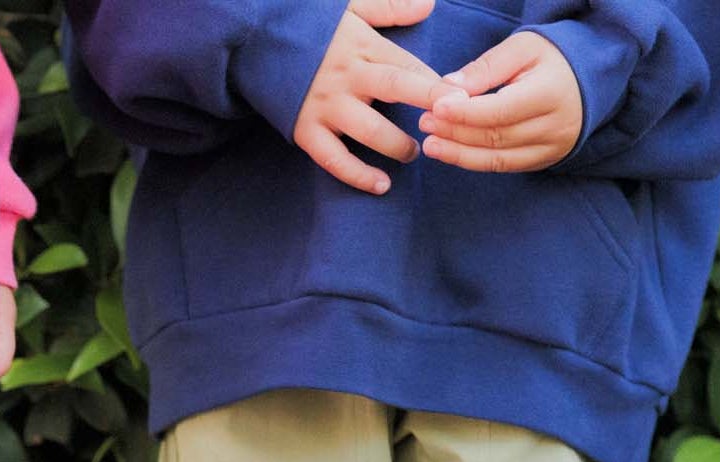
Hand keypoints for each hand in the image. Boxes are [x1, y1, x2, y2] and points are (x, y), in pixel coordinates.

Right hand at [294, 0, 454, 194]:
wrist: (255, 42)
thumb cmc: (309, 27)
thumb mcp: (349, 7)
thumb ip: (389, 7)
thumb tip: (429, 5)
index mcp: (362, 46)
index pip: (408, 64)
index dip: (436, 82)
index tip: (464, 97)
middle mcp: (347, 76)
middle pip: (394, 89)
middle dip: (426, 104)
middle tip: (451, 122)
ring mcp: (326, 106)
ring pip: (369, 131)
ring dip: (396, 145)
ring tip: (413, 153)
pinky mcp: (306, 131)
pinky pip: (335, 160)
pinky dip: (358, 175)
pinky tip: (381, 185)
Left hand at [418, 32, 581, 172]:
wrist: (586, 78)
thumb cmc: (550, 58)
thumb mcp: (522, 49)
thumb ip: (486, 67)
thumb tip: (448, 87)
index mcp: (551, 94)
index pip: (500, 111)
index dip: (465, 113)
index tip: (435, 108)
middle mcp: (554, 127)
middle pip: (495, 137)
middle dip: (455, 132)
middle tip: (425, 123)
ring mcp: (551, 148)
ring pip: (496, 158)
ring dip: (458, 153)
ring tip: (430, 143)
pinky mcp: (543, 160)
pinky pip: (503, 167)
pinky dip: (474, 161)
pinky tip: (451, 152)